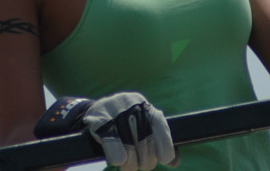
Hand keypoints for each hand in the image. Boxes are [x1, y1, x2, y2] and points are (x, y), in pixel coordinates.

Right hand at [35, 93, 179, 169]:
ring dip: (130, 163)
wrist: (95, 113)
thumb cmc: (124, 125)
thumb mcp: (143, 129)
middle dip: (145, 159)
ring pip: (129, 147)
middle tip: (141, 164)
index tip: (164, 158)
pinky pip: (112, 145)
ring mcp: (113, 109)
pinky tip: (118, 160)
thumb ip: (158, 142)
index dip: (164, 144)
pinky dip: (117, 157)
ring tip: (128, 165)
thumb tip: (175, 161)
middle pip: (145, 141)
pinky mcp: (97, 119)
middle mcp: (131, 104)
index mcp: (145, 105)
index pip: (160, 125)